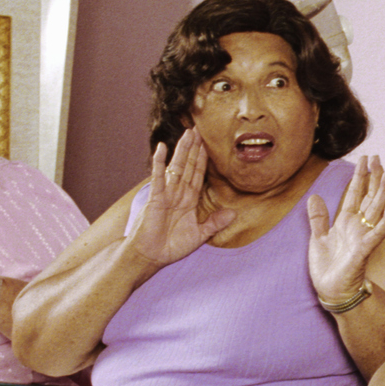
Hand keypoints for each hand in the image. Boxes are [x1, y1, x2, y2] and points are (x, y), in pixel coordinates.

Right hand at [127, 130, 234, 267]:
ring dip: (182, 150)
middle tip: (199, 128)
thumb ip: (215, 223)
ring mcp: (166, 194)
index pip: (198, 174)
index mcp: (188, 200)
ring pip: (176, 167)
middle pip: (188, 165)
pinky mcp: (156, 198)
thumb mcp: (199, 235)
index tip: (209, 143)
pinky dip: (159, 163)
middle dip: (194, 148)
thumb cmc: (171, 246)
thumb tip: (233, 214)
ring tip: (188, 132)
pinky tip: (161, 148)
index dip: (203, 159)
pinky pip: (158, 178)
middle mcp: (178, 193)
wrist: (151, 256)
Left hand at [305, 155, 384, 305]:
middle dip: (374, 178)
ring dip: (383, 192)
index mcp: (345, 222)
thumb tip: (315, 196)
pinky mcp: (364, 251)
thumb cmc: (327, 267)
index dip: (360, 176)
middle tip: (379, 158)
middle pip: (368, 197)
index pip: (355, 194)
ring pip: (375, 210)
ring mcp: (362, 237)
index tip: (365, 160)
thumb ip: (318, 217)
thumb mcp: (318, 238)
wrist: (331, 291)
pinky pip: (377, 234)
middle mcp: (357, 226)